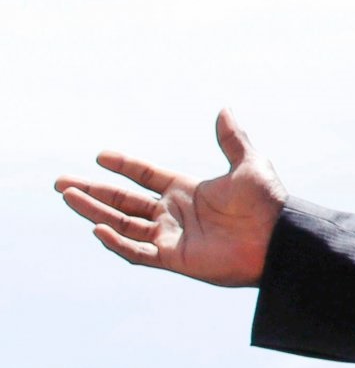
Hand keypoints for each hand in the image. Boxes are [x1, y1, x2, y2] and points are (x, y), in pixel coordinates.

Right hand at [54, 109, 285, 286]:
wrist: (280, 238)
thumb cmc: (267, 203)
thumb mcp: (248, 165)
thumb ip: (231, 140)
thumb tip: (223, 109)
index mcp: (187, 190)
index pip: (145, 177)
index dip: (123, 166)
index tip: (100, 156)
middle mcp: (174, 214)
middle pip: (123, 202)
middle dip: (93, 192)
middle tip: (61, 182)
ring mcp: (171, 236)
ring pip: (122, 224)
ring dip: (94, 212)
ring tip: (68, 197)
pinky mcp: (174, 258)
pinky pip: (137, 251)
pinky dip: (117, 242)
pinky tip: (97, 228)